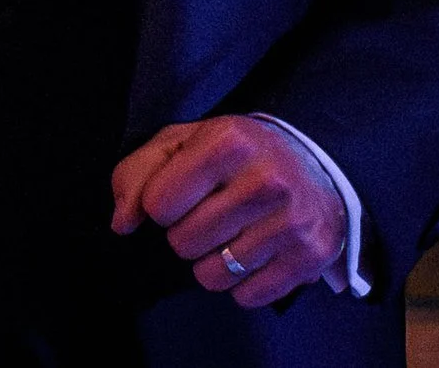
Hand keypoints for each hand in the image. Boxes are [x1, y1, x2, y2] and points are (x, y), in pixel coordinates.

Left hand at [110, 116, 349, 305]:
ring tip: (231, 234)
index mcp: (227, 143)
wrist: (316, 162)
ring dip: (211, 262)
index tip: (181, 194)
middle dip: (185, 234)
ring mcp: (293, 221)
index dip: (159, 205)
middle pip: (183, 243)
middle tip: (209, 214)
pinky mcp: (311, 257)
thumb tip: (122, 223)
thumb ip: (136, 174)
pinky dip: (241, 284)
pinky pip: (247, 296)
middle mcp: (265, 180)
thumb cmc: (232, 153)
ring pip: (212, 276)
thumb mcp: (179, 142)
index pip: (158, 204)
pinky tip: (254, 254)